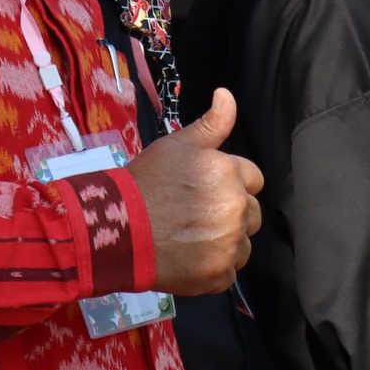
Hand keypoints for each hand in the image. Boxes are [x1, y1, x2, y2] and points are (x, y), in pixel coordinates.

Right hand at [128, 90, 264, 297]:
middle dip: (230, 214)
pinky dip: (212, 269)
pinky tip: (187, 258)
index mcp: (230, 174)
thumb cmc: (145, 183)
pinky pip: (228, 273)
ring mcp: (229, 244)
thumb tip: (227, 95)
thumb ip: (211, 124)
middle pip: (251, 214)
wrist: (115, 228)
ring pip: (243, 245)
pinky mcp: (218, 274)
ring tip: (190, 238)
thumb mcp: (176, 146)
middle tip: (194, 216)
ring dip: (225, 244)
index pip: (254, 180)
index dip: (231, 185)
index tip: (205, 192)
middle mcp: (236, 208)